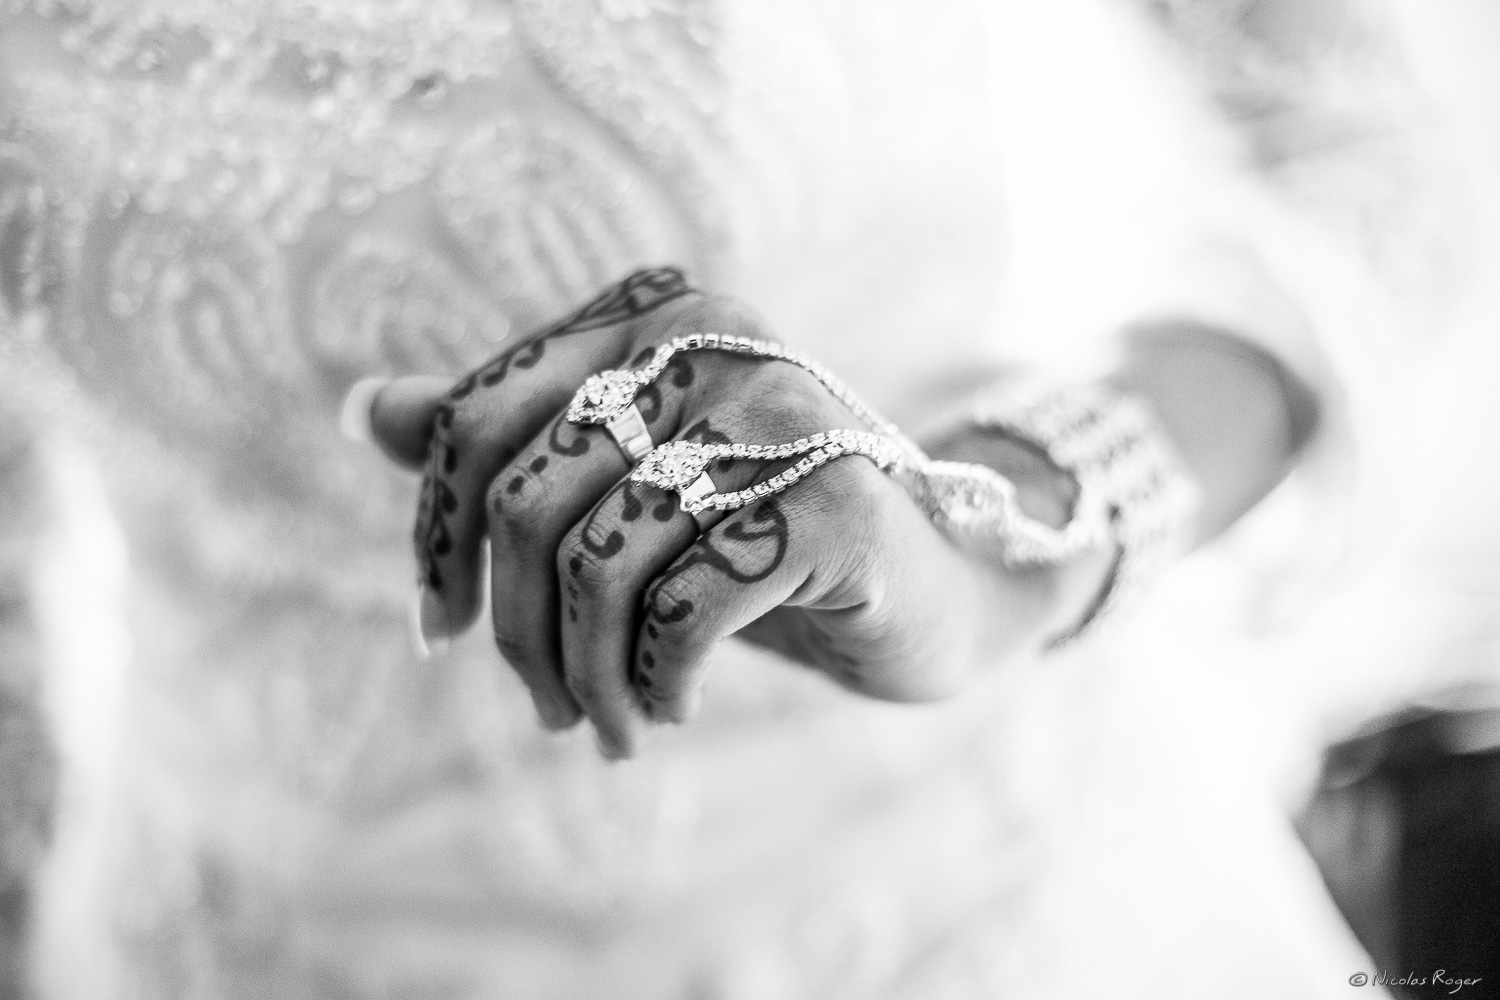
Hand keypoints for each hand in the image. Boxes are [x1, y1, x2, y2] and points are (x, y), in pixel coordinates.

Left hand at [360, 269, 1103, 757]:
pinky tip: (675, 702)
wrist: (933, 582)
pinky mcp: (836, 500)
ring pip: (601, 565)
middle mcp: (711, 337)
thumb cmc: (756, 533)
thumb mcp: (626, 485)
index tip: (439, 630)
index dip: (435, 537)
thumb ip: (505, 441)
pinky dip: (662, 679)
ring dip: (591, 676)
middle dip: (518, 632)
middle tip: (550, 707)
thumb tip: (362, 407)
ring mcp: (782, 410)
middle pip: (529, 500)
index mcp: (649, 316)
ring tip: (615, 724)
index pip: (478, 419)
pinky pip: (686, 606)